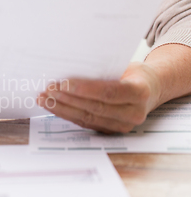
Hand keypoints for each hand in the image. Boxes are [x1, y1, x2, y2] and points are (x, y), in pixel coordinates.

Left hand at [37, 62, 161, 133]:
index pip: (108, 92)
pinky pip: (85, 123)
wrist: (151, 89)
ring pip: (87, 118)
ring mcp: (122, 125)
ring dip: (62, 109)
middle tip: (48, 90)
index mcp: (139, 92)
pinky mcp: (110, 131)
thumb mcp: (124, 66)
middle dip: (67, 99)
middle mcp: (133, 113)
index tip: (63, 83)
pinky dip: (67, 114)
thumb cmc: (133, 73)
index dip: (84, 89)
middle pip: (94, 108)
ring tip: (44, 99)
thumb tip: (68, 67)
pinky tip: (53, 107)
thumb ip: (102, 70)